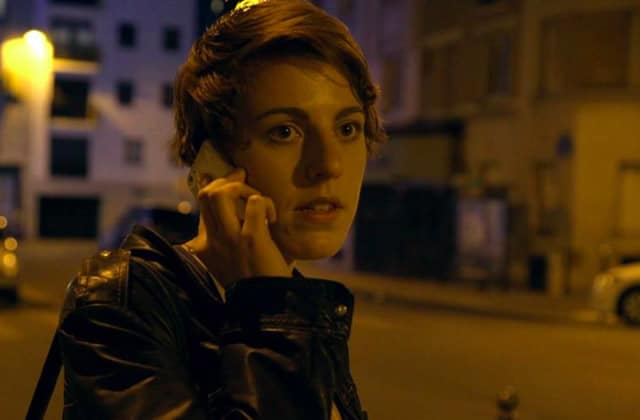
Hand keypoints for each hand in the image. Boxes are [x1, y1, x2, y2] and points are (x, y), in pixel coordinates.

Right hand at [185, 168, 291, 287]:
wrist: (266, 307)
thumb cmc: (256, 283)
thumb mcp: (234, 260)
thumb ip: (232, 237)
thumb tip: (248, 208)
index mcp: (204, 247)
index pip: (202, 205)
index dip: (217, 187)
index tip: (235, 182)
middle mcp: (212, 240)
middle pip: (206, 194)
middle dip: (228, 182)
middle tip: (245, 182)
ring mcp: (230, 238)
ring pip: (219, 193)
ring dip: (242, 189)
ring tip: (256, 200)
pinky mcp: (251, 238)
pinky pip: (255, 202)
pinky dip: (267, 203)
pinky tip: (273, 218)